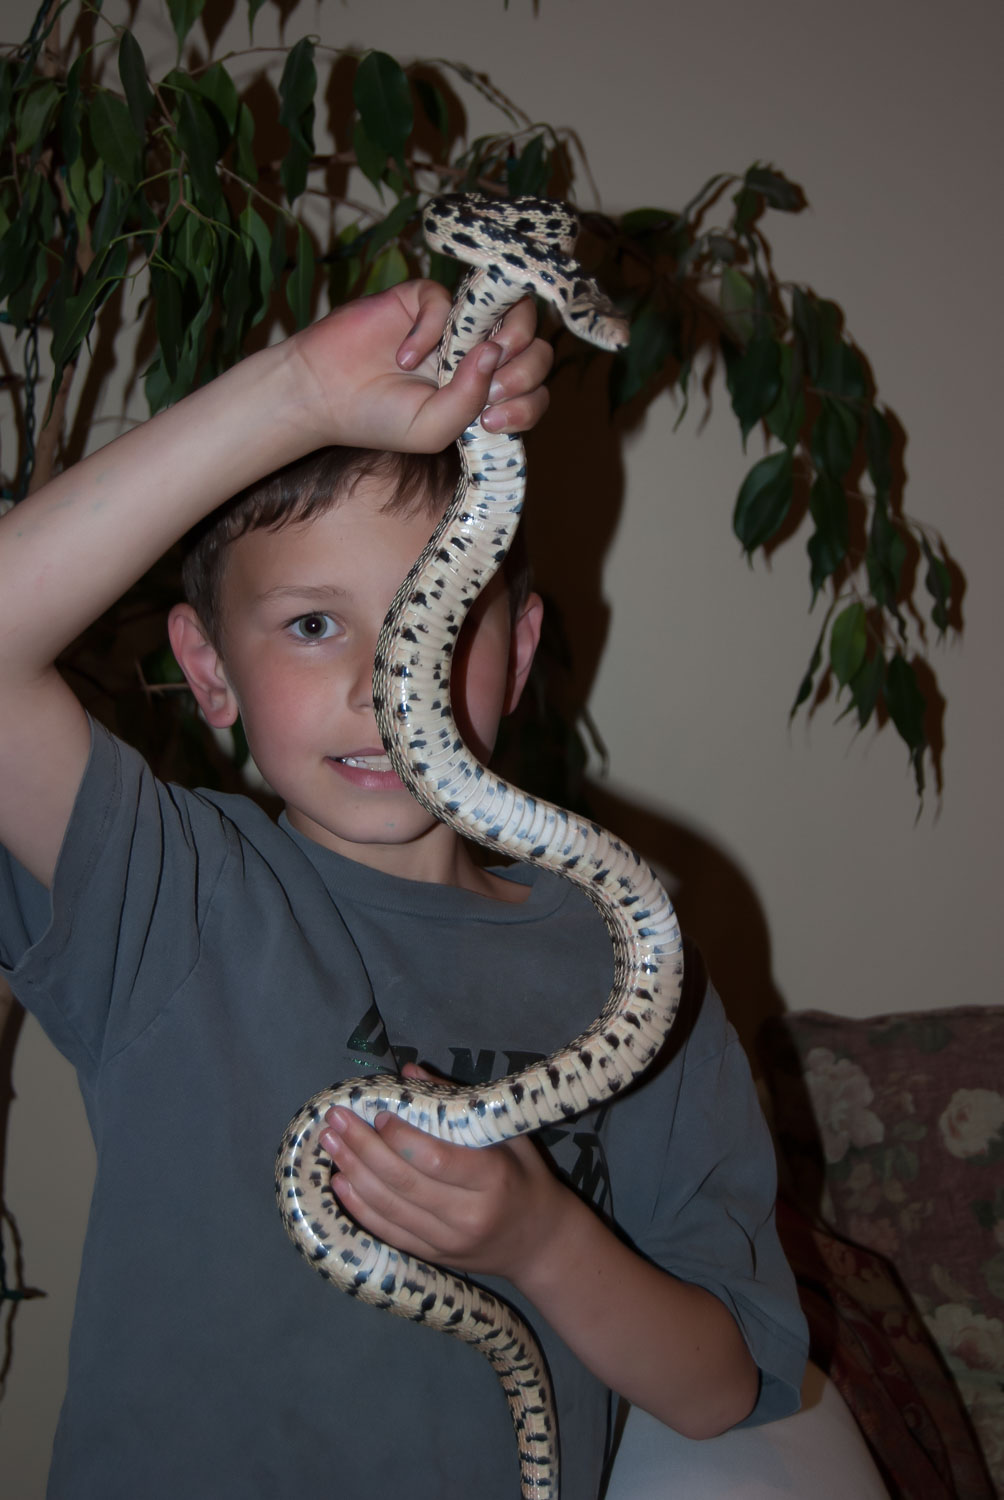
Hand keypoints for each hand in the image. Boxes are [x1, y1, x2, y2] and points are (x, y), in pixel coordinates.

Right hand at [289, 281, 551, 453]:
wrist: (322, 394)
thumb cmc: (378, 419)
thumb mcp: (433, 429)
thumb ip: (469, 399)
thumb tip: (496, 350)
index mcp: (486, 393)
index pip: (534, 389)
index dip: (528, 400)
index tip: (494, 420)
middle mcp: (478, 358)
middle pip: (534, 348)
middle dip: (522, 370)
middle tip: (488, 392)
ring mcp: (457, 327)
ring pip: (508, 312)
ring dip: (500, 336)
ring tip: (463, 363)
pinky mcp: (425, 301)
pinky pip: (450, 299)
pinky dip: (432, 327)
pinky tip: (406, 356)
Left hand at [317, 1063, 571, 1284]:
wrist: (541, 1243)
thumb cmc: (526, 1177)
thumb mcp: (506, 1133)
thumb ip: (458, 1102)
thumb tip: (410, 1071)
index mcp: (494, 1179)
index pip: (437, 1159)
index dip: (401, 1137)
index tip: (377, 1113)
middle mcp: (468, 1216)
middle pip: (404, 1183)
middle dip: (363, 1149)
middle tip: (336, 1120)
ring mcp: (448, 1242)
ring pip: (389, 1208)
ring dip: (353, 1174)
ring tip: (330, 1145)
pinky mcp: (432, 1258)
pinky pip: (388, 1232)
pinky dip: (359, 1207)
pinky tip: (340, 1182)